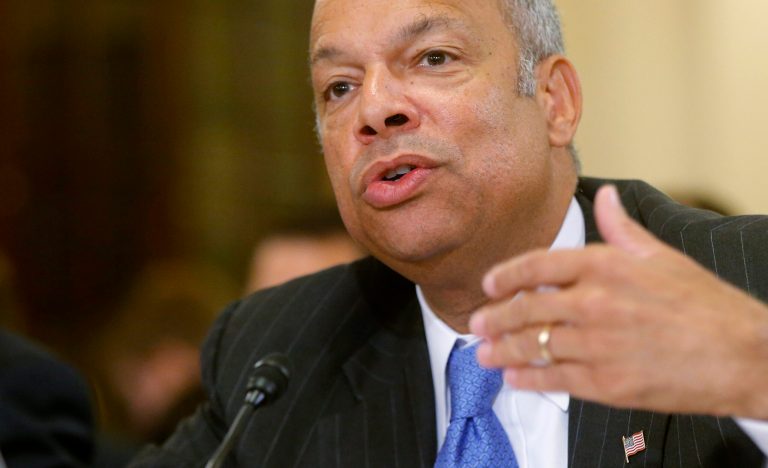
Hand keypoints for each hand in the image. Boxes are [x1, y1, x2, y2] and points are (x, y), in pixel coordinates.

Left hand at [470, 185, 767, 418]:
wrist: (743, 355)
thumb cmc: (705, 305)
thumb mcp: (662, 256)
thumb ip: (622, 228)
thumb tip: (604, 198)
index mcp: (605, 265)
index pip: (537, 265)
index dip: (506, 276)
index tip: (490, 285)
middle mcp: (594, 302)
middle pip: (528, 308)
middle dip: (496, 318)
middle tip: (478, 324)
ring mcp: (597, 345)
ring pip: (535, 345)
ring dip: (503, 350)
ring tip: (485, 353)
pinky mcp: (606, 383)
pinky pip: (554, 378)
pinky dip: (528, 378)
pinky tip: (513, 377)